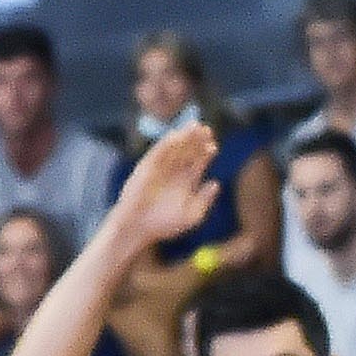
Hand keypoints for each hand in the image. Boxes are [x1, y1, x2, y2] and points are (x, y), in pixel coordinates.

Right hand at [108, 124, 222, 253]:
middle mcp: (175, 172)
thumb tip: (216, 183)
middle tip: (206, 130)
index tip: (212, 146)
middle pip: (189, 151)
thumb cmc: (165, 225)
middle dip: (197, 140)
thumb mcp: (192, 215)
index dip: (206, 152)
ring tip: (194, 127)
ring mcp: (160, 169)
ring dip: (184, 137)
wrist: (138, 228)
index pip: (199, 162)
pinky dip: (165, 144)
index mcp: (187, 181)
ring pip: (175, 149)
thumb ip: (205, 200)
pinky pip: (157, 153)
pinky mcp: (146, 168)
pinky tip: (175, 135)